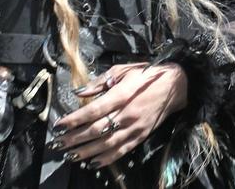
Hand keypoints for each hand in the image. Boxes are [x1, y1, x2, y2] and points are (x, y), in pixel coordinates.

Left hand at [52, 62, 188, 168]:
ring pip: (107, 143)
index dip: (74, 120)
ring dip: (86, 151)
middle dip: (74, 139)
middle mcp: (127, 113)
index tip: (58, 125)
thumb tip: (79, 92)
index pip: (93, 111)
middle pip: (96, 130)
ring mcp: (135, 126)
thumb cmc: (147, 75)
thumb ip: (100, 82)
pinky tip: (93, 163)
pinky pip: (122, 150)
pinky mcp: (142, 135)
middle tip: (57, 144)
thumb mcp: (123, 70)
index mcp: (122, 95)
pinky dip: (107, 158)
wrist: (176, 85)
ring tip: (70, 156)